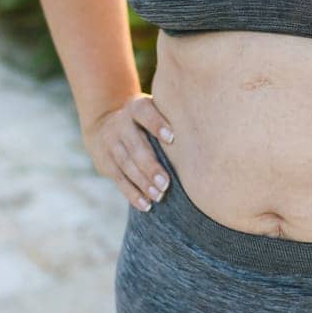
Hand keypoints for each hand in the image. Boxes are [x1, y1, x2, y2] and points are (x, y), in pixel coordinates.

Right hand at [82, 93, 176, 212]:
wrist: (105, 124)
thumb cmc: (148, 120)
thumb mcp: (155, 110)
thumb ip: (173, 117)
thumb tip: (206, 135)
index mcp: (136, 108)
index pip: (144, 112)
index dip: (156, 124)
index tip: (172, 138)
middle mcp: (121, 124)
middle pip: (135, 146)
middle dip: (150, 166)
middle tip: (166, 183)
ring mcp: (110, 143)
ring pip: (126, 165)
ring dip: (142, 183)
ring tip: (159, 195)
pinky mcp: (105, 162)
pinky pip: (118, 180)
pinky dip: (132, 194)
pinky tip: (146, 204)